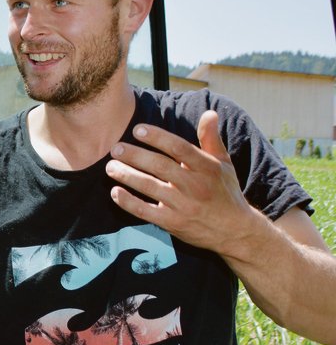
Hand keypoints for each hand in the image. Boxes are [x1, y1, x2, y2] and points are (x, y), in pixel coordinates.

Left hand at [105, 110, 257, 252]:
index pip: (179, 148)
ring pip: (149, 187)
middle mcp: (195, 186)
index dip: (157, 137)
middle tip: (115, 148)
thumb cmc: (225, 192)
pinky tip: (115, 192)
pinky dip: (128, 202)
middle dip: (135, 155)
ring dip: (126, 175)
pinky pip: (146, 211)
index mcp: (207, 168)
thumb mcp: (223, 164)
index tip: (137, 129)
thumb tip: (209, 113)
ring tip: (110, 167)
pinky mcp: (173, 223)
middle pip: (160, 166)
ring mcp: (183, 206)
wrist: (234, 231)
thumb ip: (211, 139)